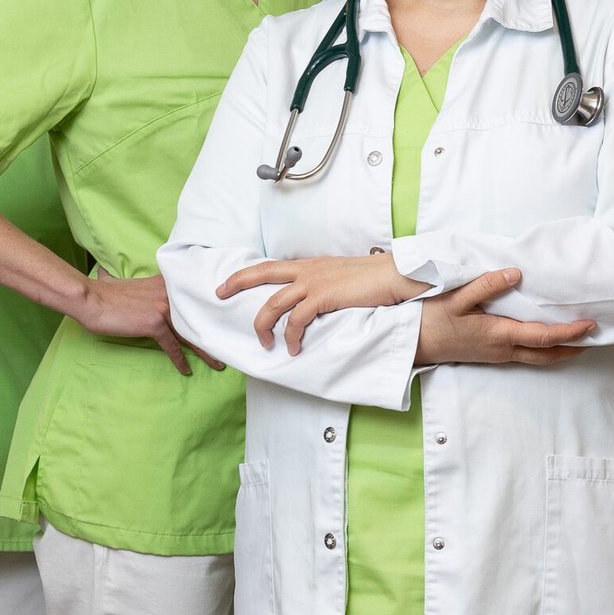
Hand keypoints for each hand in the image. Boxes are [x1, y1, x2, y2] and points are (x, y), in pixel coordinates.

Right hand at [80, 270, 224, 375]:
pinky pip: (172, 346)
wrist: (92, 300)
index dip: (207, 311)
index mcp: (164, 284)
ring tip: (218, 364)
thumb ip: (118, 279)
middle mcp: (168, 294)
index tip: (220, 321)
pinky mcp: (155, 324)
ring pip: (191, 333)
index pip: (192, 299)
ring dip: (206, 351)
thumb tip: (103, 273)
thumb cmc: (102, 294)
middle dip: (213, 333)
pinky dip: (180, 360)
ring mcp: (163, 308)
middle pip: (196, 317)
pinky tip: (186, 370)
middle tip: (227, 346)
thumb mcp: (116, 282)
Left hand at [222, 255, 430, 353]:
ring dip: (264, 325)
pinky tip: (294, 348)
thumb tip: (315, 302)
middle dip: (237, 283)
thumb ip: (325, 286)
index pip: (271, 266)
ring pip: (274, 303)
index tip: (229, 281)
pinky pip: (297, 320)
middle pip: (262, 274)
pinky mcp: (324, 297)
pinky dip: (291, 336)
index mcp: (310, 265)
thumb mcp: (342, 278)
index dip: (247, 273)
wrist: (395, 275)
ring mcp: (314, 282)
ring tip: (265, 343)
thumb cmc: (374, 279)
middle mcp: (308, 270)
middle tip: (219, 294)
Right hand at [414, 269, 595, 365]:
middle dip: (573, 347)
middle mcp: (503, 350)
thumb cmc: (433, 319)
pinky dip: (544, 350)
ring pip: (538, 359)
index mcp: (499, 335)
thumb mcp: (457, 298)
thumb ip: (486, 285)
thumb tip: (516, 274)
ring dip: (560, 351)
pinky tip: (545, 339)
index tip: (590, 325)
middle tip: (595, 336)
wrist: (414, 344)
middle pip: (548, 355)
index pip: (544, 337)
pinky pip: (526, 356)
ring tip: (578, 339)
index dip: (570, 333)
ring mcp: (497, 356)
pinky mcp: (491, 355)